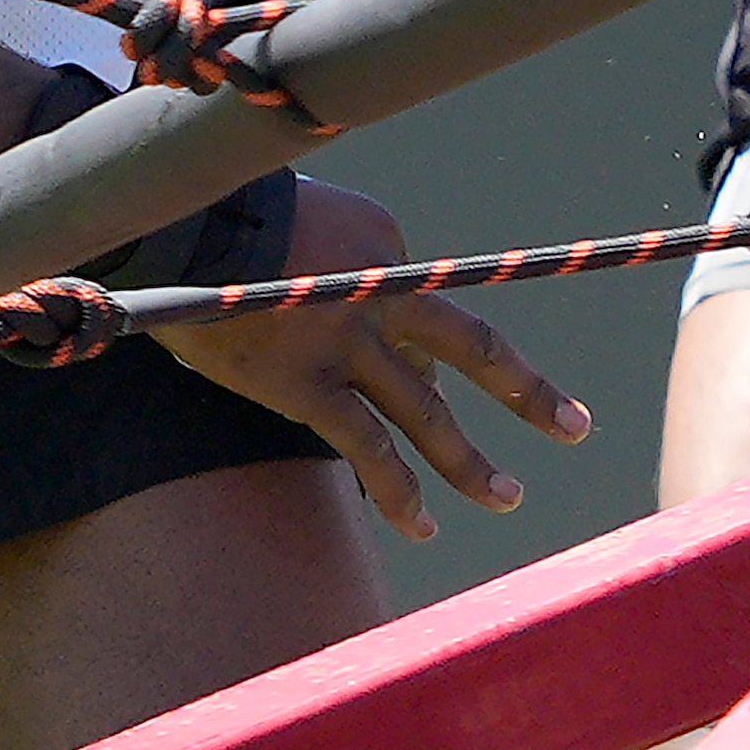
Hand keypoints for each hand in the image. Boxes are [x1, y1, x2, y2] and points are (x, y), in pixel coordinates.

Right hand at [163, 178, 591, 541]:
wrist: (174, 222)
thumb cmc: (225, 222)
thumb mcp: (304, 224)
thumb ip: (338, 272)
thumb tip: (360, 342)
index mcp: (386, 246)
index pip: (421, 309)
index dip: (414, 351)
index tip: (403, 375)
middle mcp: (382, 290)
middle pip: (470, 347)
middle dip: (528, 392)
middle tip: (576, 428)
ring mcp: (349, 340)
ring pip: (427, 412)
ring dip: (472, 462)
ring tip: (508, 497)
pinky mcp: (306, 385)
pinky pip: (367, 449)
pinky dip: (399, 493)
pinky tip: (424, 527)